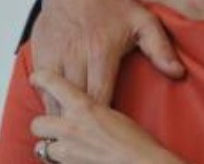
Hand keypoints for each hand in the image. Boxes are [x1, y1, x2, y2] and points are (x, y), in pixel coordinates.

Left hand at [30, 70, 186, 163]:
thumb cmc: (135, 140)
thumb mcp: (114, 114)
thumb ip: (93, 109)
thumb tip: (83, 107)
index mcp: (85, 107)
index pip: (54, 85)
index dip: (42, 78)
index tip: (38, 77)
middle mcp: (71, 128)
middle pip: (37, 122)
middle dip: (44, 124)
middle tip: (55, 124)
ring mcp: (67, 152)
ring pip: (41, 147)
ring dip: (51, 146)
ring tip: (66, 144)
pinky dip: (59, 161)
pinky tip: (74, 157)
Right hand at [31, 0, 184, 112]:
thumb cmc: (114, 6)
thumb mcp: (144, 21)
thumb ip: (161, 48)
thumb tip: (178, 73)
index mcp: (102, 52)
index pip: (100, 98)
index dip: (106, 116)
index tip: (115, 123)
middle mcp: (75, 56)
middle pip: (76, 102)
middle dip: (84, 119)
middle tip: (97, 127)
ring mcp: (54, 57)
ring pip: (53, 99)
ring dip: (64, 114)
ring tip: (78, 122)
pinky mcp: (39, 55)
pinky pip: (40, 88)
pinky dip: (49, 101)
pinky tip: (62, 106)